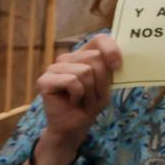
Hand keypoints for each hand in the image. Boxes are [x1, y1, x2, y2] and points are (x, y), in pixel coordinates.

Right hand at [34, 35, 120, 164]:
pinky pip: (72, 81)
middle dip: (101, 82)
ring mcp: (54, 68)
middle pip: (95, 58)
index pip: (100, 39)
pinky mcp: (44, 80)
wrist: (75, 126)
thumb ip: (110, 68)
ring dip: (90, 92)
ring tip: (83, 100)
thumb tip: (119, 58)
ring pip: (85, 71)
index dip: (111, 50)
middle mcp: (67, 57)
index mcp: (83, 54)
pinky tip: (72, 101)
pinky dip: (78, 95)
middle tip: (94, 95)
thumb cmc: (91, 103)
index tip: (118, 66)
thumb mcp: (107, 84)